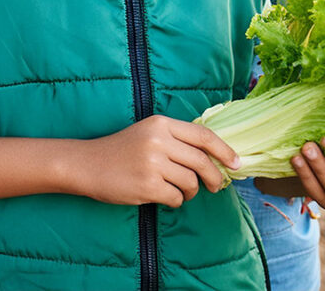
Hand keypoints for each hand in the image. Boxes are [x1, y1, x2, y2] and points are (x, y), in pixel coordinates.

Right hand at [76, 115, 240, 207]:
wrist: (88, 164)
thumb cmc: (121, 150)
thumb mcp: (148, 133)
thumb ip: (177, 139)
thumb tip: (214, 157)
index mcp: (160, 123)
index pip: (203, 135)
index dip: (224, 150)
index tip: (236, 163)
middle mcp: (158, 140)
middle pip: (202, 161)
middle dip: (214, 178)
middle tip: (215, 186)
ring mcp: (152, 163)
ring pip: (190, 182)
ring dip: (190, 192)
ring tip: (178, 191)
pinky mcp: (147, 185)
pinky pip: (176, 198)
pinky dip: (175, 201)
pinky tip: (161, 196)